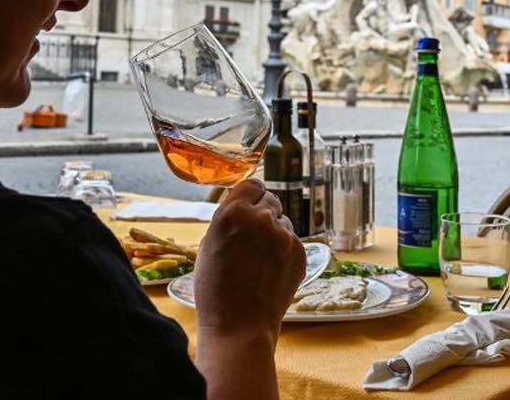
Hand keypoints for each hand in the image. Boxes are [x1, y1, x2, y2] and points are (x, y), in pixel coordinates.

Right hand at [194, 179, 305, 340]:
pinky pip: (292, 240)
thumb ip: (228, 220)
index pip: (252, 184)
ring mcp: (284, 235)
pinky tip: (271, 270)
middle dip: (262, 212)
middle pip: (270, 199)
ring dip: (274, 232)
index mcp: (232, 213)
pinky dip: (284, 250)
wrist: (239, 326)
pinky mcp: (300, 252)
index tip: (249, 204)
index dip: (250, 195)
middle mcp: (261, 218)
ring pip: (282, 221)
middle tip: (253, 235)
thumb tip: (243, 207)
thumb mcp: (209, 245)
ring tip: (259, 260)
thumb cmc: (216, 289)